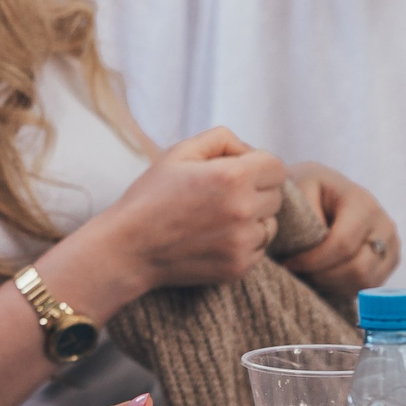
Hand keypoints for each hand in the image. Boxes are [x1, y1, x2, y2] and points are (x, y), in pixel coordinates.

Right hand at [99, 128, 286, 292]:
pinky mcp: (240, 266)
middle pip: (276, 195)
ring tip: (218, 217)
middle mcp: (244, 210)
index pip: (276, 166)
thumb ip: (221, 139)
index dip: (258, 164)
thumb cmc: (151, 195)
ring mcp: (243, 242)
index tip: (239, 170)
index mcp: (231, 176)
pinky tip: (214, 237)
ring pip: (271, 223)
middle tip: (222, 194)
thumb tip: (250, 151)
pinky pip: (259, 248)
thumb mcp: (179, 152)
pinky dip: (244, 242)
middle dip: (256, 190)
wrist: (129, 247)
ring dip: (253, 218)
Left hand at [282, 162, 400, 291]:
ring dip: (332, 284)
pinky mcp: (390, 262)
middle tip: (297, 273)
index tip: (289, 263)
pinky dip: (343, 287)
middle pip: (358, 268)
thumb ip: (306, 214)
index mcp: (363, 204)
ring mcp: (392, 246)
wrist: (330, 191)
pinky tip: (323, 277)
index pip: (342, 244)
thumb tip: (311, 245)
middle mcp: (384, 226)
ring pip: (365, 282)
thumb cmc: (312, 191)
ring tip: (308, 275)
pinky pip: (369, 287)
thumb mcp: (302, 190)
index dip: (313, 260)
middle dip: (322, 276)